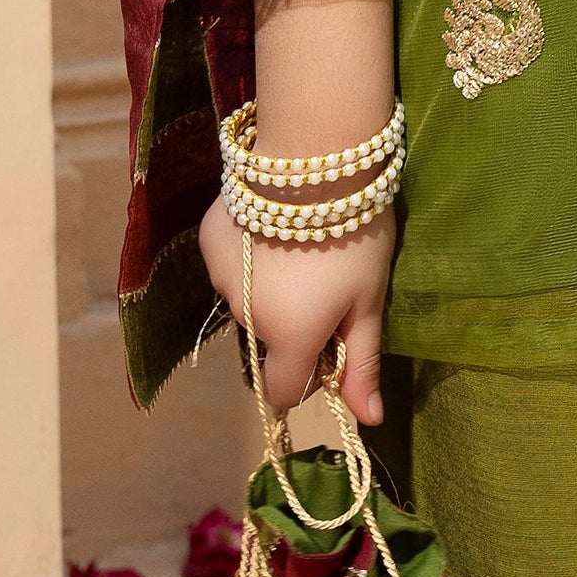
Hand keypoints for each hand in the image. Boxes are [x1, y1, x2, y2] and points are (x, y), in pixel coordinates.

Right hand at [197, 197, 394, 428]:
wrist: (313, 155)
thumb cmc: (355, 232)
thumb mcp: (368, 300)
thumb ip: (362, 362)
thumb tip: (369, 421)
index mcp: (287, 338)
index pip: (280, 391)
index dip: (306, 377)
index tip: (329, 344)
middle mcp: (244, 315)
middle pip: (266, 341)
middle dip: (291, 325)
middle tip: (324, 281)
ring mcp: (219, 277)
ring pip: (247, 302)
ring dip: (268, 290)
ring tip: (300, 247)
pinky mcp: (207, 242)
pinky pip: (231, 268)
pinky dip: (250, 258)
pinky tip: (273, 225)